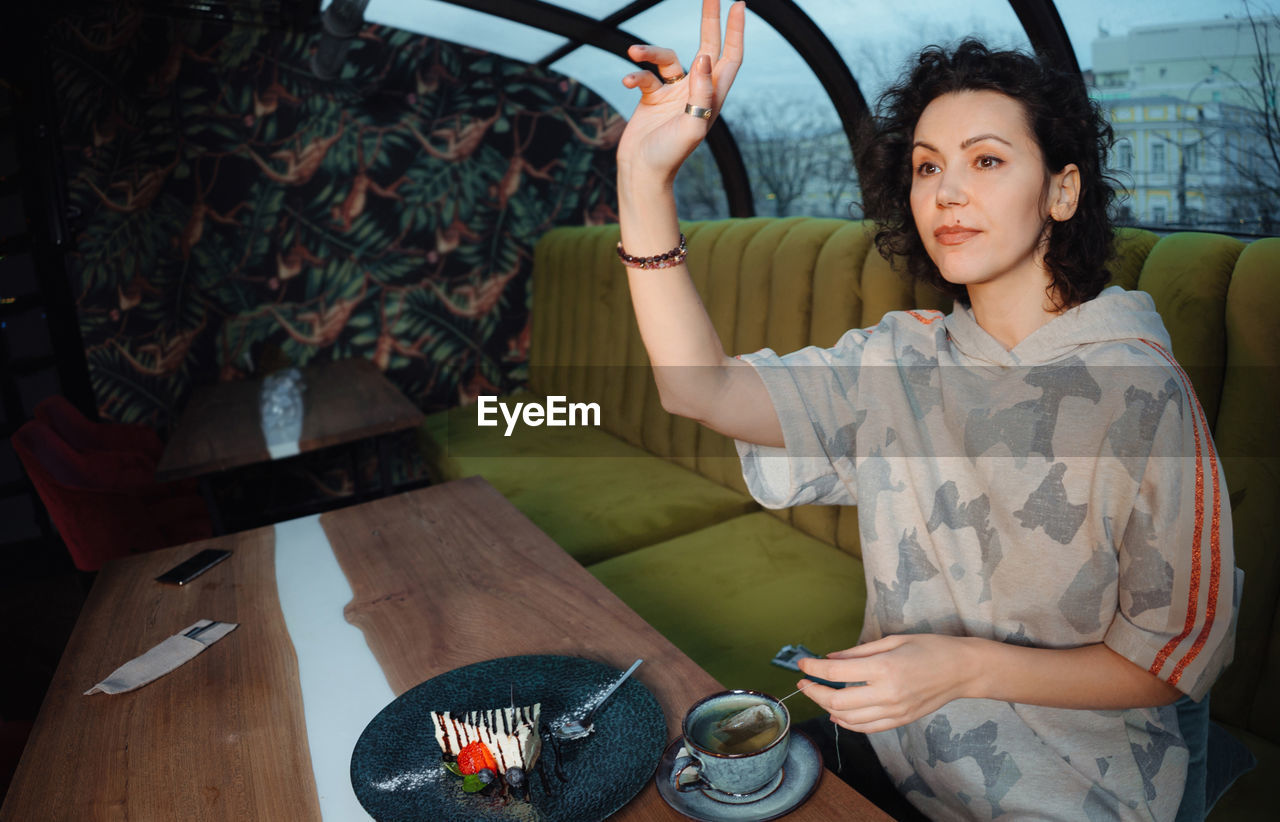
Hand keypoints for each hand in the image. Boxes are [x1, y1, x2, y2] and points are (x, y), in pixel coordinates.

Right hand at [616, 0, 745, 180]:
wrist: (642, 173)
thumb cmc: (670, 156)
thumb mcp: (692, 126)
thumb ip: (702, 93)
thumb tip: (706, 57)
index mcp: (712, 97)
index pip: (730, 57)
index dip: (736, 31)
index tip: (738, 4)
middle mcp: (696, 91)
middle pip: (707, 47)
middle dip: (709, 21)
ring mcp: (673, 93)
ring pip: (666, 57)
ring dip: (650, 51)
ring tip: (633, 53)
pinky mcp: (652, 97)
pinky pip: (645, 75)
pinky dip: (635, 74)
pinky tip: (627, 82)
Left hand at [796, 634, 977, 733]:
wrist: (963, 670)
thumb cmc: (930, 647)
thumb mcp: (892, 640)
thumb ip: (857, 652)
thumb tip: (829, 659)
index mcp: (884, 668)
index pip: (836, 673)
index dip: (813, 669)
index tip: (802, 664)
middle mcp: (887, 693)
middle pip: (836, 701)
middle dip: (814, 692)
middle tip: (804, 682)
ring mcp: (894, 711)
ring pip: (848, 719)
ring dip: (827, 708)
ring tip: (818, 695)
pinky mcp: (900, 721)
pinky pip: (866, 728)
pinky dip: (847, 722)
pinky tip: (837, 713)